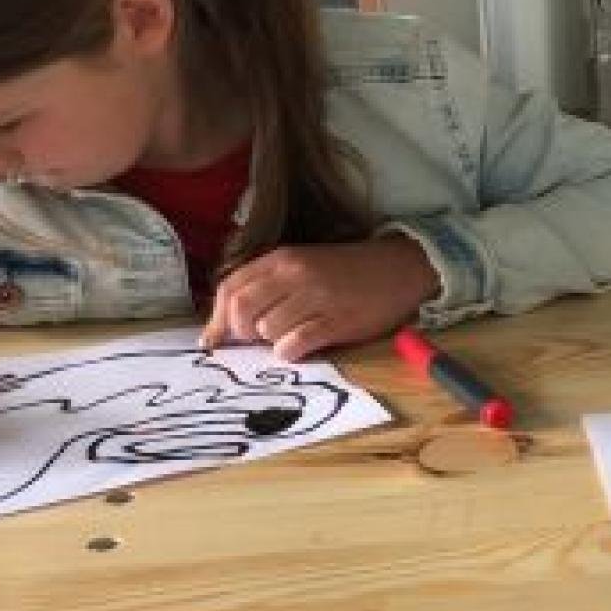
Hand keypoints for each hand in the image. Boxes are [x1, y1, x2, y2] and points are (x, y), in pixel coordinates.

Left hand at [200, 234, 439, 362]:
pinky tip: (301, 346)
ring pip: (269, 329)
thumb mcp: (303, 264)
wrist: (398, 269)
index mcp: (282, 258)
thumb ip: (268, 285)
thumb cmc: (346, 272)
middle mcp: (295, 274)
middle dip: (241, 333)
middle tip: (255, 340)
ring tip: (289, 336)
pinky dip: (291, 351)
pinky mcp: (337, 321)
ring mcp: (317, 297)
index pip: (231, 287)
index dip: (216, 318)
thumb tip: (228, 322)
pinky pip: (296, 343)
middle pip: (243, 310)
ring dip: (271, 342)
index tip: (213, 341)